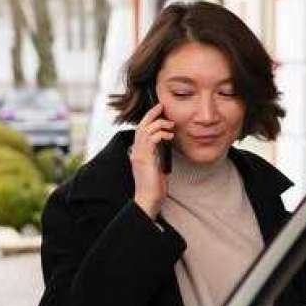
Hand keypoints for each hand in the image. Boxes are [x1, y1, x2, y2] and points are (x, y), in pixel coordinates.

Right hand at [130, 103, 173, 217]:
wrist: (148, 199)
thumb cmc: (154, 186)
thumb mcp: (157, 166)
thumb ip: (158, 155)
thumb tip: (165, 145)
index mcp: (138, 152)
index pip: (141, 130)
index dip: (149, 119)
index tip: (159, 112)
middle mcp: (135, 151)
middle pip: (141, 126)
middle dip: (151, 114)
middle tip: (161, 106)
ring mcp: (138, 154)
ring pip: (145, 130)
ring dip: (159, 123)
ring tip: (170, 124)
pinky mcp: (143, 158)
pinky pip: (151, 139)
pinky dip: (161, 134)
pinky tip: (169, 136)